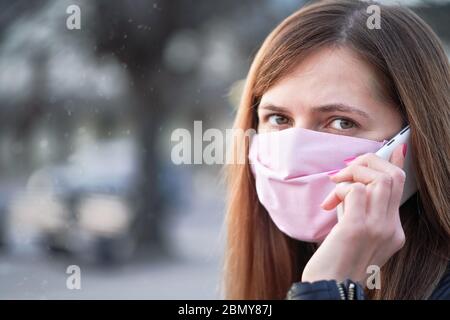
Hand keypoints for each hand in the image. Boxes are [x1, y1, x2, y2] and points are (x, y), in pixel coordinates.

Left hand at [301, 144, 406, 284]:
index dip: (396, 164)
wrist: (330, 288)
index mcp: (393, 231)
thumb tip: (350, 185)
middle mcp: (391, 229)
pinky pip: (355, 190)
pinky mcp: (357, 228)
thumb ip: (357, 211)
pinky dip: (341, 189)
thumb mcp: (353, 234)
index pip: (400, 188)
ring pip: (379, 178)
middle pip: (393, 177)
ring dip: (353, 173)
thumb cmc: (335, 262)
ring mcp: (377, 228)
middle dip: (367, 162)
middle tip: (343, 172)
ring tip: (334, 186)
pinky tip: (329, 204)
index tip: (395, 148)